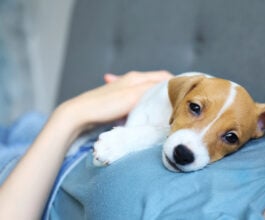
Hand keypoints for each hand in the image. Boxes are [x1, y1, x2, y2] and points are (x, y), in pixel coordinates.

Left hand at [57, 70, 172, 132]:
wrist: (78, 114)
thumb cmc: (105, 105)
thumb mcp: (133, 96)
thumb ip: (151, 90)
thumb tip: (168, 86)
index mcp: (136, 77)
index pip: (163, 76)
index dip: (176, 84)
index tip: (185, 95)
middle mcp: (130, 80)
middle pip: (155, 83)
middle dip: (166, 92)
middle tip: (176, 104)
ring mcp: (122, 89)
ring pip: (145, 92)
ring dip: (153, 98)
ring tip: (162, 109)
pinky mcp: (116, 100)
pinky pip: (135, 99)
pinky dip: (142, 103)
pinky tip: (141, 111)